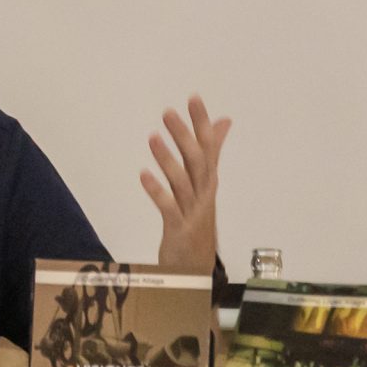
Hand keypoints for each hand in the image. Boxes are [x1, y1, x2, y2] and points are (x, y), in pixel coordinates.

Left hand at [141, 96, 229, 273]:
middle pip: (196, 161)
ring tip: (153, 137)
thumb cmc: (198, 220)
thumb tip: (223, 121)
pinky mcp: (179, 228)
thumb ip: (212, 152)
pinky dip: (157, 191)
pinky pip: (168, 207)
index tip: (194, 98)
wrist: (196, 268)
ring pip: (182, 182)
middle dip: (183, 135)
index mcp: (208, 181)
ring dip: (168, 159)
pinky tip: (143, 175)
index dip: (201, 123)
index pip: (208, 146)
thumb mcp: (205, 184)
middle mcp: (203, 193)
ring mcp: (192, 211)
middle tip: (168, 112)